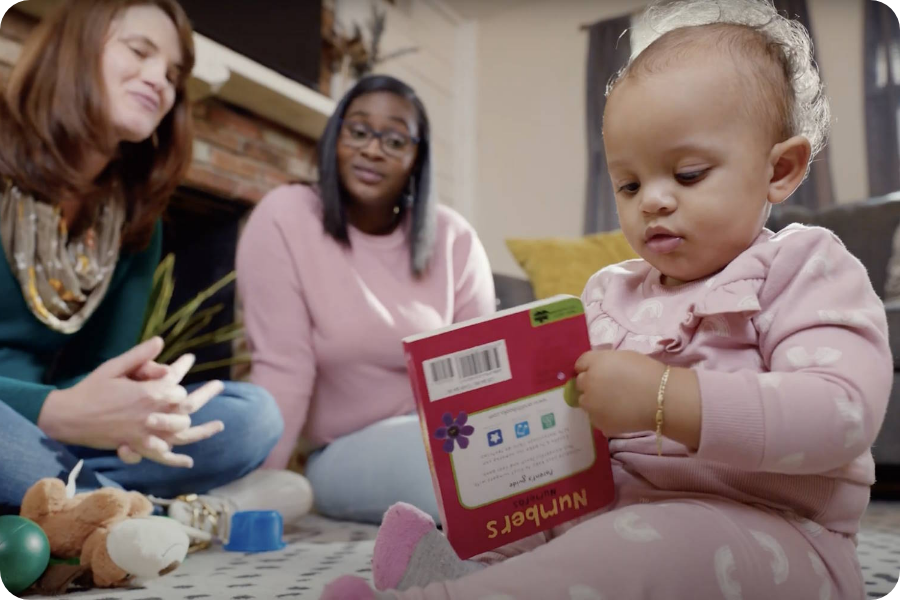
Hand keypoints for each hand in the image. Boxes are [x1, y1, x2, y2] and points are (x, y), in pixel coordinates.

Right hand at [38, 337, 224, 467]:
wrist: (68, 417)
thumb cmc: (91, 388)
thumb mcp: (114, 366)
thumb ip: (140, 355)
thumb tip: (161, 340)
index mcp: (147, 394)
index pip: (178, 391)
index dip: (181, 380)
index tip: (183, 368)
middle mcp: (151, 415)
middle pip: (187, 409)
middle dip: (205, 395)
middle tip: (219, 385)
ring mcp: (145, 433)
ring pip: (180, 433)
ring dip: (202, 430)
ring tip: (220, 425)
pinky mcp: (135, 446)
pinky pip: (161, 455)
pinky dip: (175, 459)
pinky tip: (189, 461)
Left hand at [574, 350, 701, 448]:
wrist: (661, 399)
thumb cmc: (648, 373)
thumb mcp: (624, 357)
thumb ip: (605, 362)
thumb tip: (599, 369)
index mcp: (595, 362)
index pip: (580, 363)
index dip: (589, 367)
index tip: (598, 372)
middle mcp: (588, 382)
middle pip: (580, 382)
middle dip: (590, 384)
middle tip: (608, 388)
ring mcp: (591, 404)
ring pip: (585, 402)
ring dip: (594, 401)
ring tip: (614, 403)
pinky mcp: (598, 422)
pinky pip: (595, 417)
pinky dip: (603, 416)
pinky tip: (619, 414)